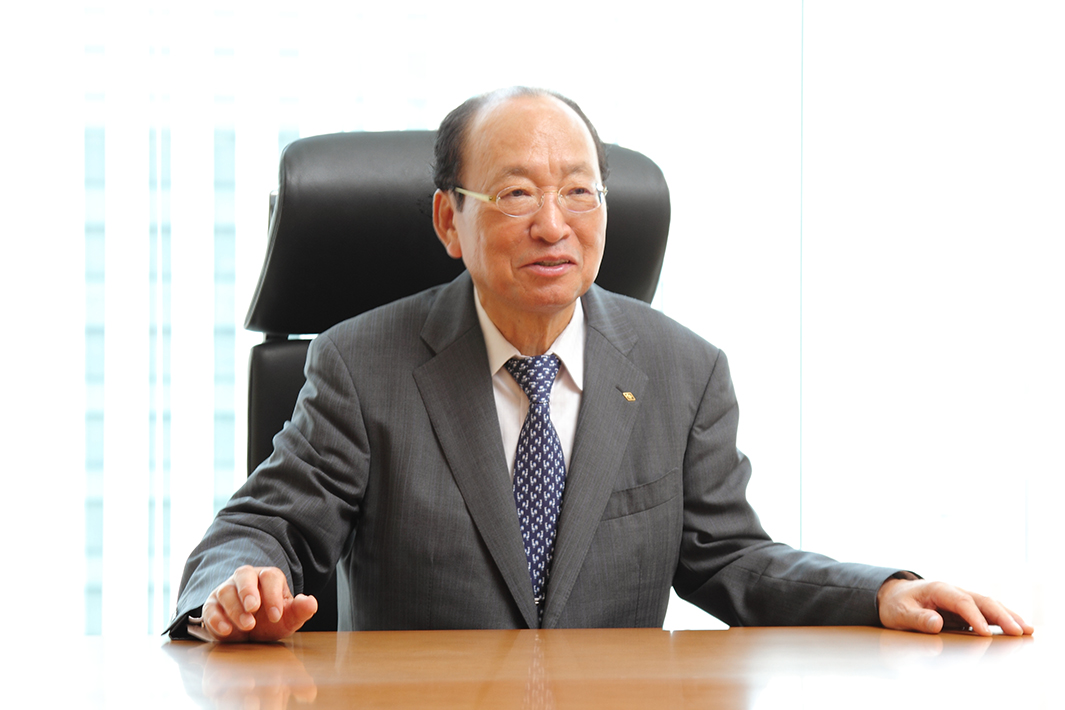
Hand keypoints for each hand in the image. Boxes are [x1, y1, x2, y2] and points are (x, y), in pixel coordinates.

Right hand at [201, 565, 317, 641]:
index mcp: (268, 578)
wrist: (247, 635)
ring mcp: (227, 590)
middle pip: (244, 575)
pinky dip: (216, 619)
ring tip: (247, 626)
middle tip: (253, 608)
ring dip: (235, 609)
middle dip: (248, 591)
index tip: (276, 616)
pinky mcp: (212, 605)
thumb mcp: (287, 619)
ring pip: (226, 591)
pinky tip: (226, 630)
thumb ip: (300, 611)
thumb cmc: (270, 621)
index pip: (270, 577)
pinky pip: (210, 607)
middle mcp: (246, 579)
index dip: (273, 595)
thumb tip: (311, 602)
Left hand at [877, 578, 1032, 636]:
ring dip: (1008, 616)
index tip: (985, 633)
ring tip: (1027, 630)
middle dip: (1001, 616)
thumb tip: (937, 624)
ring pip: (989, 604)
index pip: (961, 602)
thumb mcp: (900, 612)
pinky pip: (987, 612)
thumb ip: (917, 618)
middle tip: (1019, 631)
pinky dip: (1003, 619)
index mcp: (938, 589)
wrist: (895, 596)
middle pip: (982, 600)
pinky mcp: (965, 608)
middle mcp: (954, 591)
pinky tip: (1017, 629)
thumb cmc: (897, 604)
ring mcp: (962, 598)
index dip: (974, 617)